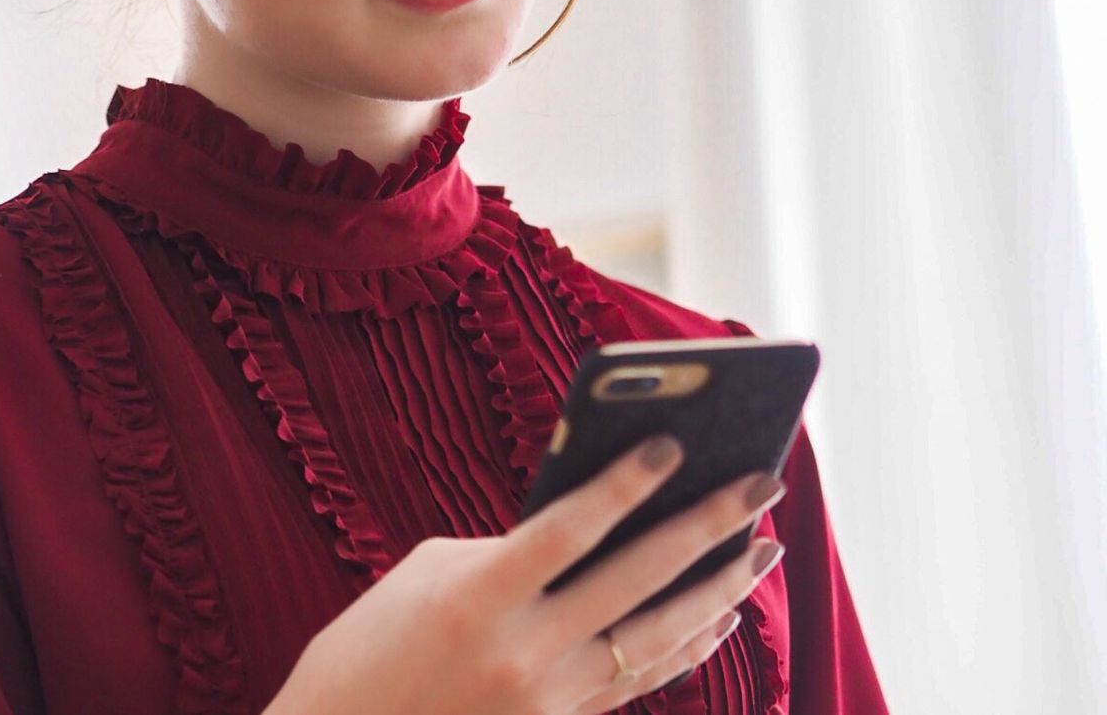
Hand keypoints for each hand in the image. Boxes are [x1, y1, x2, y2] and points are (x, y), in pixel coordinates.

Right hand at [265, 434, 785, 714]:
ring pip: (658, 636)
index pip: (569, 530)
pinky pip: (641, 680)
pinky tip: (720, 616)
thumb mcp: (426, 574)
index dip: (624, 484)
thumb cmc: (369, 646)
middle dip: (708, 525)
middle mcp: (523, 651)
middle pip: (636, 579)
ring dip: (720, 588)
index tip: (672, 443)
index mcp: (478, 598)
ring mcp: (548, 698)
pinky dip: (687, 646)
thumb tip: (581, 529)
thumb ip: (506, 549)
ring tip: (763, 548)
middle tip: (761, 483)